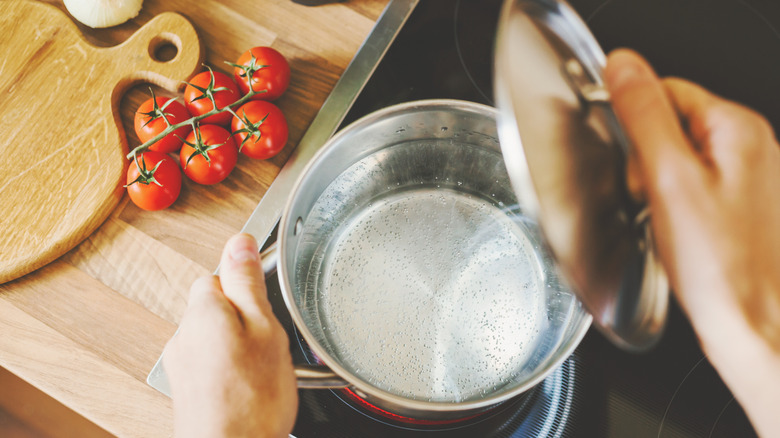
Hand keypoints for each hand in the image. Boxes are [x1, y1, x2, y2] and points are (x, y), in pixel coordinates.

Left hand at [163, 234, 297, 437]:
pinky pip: (210, 362)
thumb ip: (247, 282)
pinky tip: (248, 386)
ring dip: (236, 344)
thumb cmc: (251, 401)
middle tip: (269, 341)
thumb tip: (239, 242)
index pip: (220, 272)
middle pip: (217, 305)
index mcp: (203, 310)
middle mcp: (183, 333)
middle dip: (243, 317)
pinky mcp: (185, 389)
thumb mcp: (264, 329)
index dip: (248, 286)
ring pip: (215, 335)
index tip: (266, 303)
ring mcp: (181, 363)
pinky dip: (228, 368)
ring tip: (261, 369)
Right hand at [605, 49, 779, 436]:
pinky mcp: (739, 206)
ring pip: (677, 160)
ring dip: (658, 187)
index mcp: (737, 129)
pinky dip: (674, 206)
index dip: (636, 126)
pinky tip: (678, 232)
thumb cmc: (720, 265)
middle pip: (670, 126)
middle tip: (651, 198)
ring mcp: (748, 178)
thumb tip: (623, 66)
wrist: (751, 324)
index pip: (665, 91)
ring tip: (667, 221)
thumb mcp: (669, 180)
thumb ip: (644, 115)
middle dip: (646, 161)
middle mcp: (751, 147)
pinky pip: (690, 188)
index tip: (635, 163)